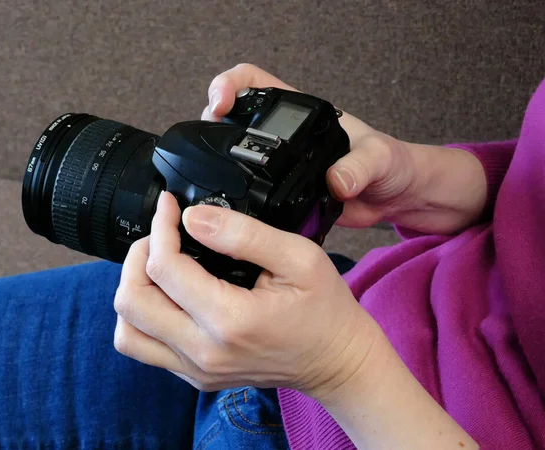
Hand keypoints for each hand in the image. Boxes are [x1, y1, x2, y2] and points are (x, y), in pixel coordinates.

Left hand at [113, 191, 379, 398]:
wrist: (336, 361)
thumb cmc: (325, 309)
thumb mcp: (298, 257)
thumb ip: (243, 234)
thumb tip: (193, 218)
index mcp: (230, 320)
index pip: (163, 269)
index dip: (159, 228)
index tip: (169, 207)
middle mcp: (204, 352)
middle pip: (131, 302)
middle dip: (137, 257)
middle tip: (162, 236)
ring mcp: (196, 370)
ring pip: (127, 331)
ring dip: (134, 291)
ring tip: (160, 267)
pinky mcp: (195, 377)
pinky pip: (145, 347)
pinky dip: (144, 316)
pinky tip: (172, 294)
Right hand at [203, 63, 487, 234]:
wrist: (397, 197)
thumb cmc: (393, 164)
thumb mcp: (379, 158)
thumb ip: (358, 166)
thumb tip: (336, 181)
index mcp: (301, 114)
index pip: (255, 83)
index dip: (230, 86)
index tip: (221, 104)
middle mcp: (285, 138)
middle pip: (234, 118)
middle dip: (213, 123)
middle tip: (210, 136)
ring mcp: (281, 168)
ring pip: (237, 158)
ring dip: (219, 162)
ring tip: (211, 173)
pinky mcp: (283, 197)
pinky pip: (253, 195)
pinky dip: (240, 199)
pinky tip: (233, 207)